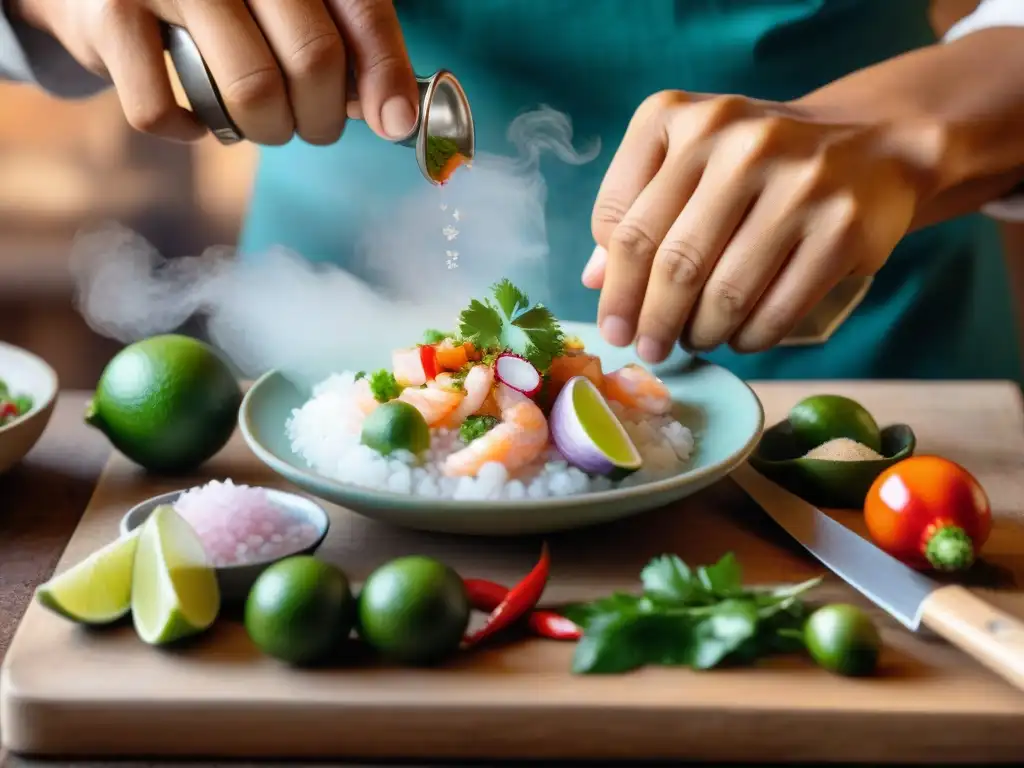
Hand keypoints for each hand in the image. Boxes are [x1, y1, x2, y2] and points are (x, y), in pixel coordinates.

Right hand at [13, 0, 417, 145]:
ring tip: (258, 121)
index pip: (360, 9)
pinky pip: (168, 112)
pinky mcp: (111, 15)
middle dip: (323, 118)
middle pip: (314, 59)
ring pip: (252, 94)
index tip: (396, 124)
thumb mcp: (285, 5)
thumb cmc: (219, 5)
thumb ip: (339, 43)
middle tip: (313, 127)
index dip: (387, 73)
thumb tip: (392, 114)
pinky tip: (196, 117)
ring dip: (266, 131)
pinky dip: (191, 131)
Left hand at [586, 91, 929, 361]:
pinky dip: (749, 338)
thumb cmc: (753, 165)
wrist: (869, 144)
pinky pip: (776, 309)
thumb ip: (638, 212)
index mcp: (676, 117)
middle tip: (647, 350)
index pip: (623, 221)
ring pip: (722, 292)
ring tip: (695, 340)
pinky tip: (740, 337)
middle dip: (651, 320)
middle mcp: (736, 139)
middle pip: (671, 261)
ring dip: (700, 333)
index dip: (613, 287)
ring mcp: (796, 180)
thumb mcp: (687, 164)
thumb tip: (594, 280)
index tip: (613, 325)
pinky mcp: (841, 226)